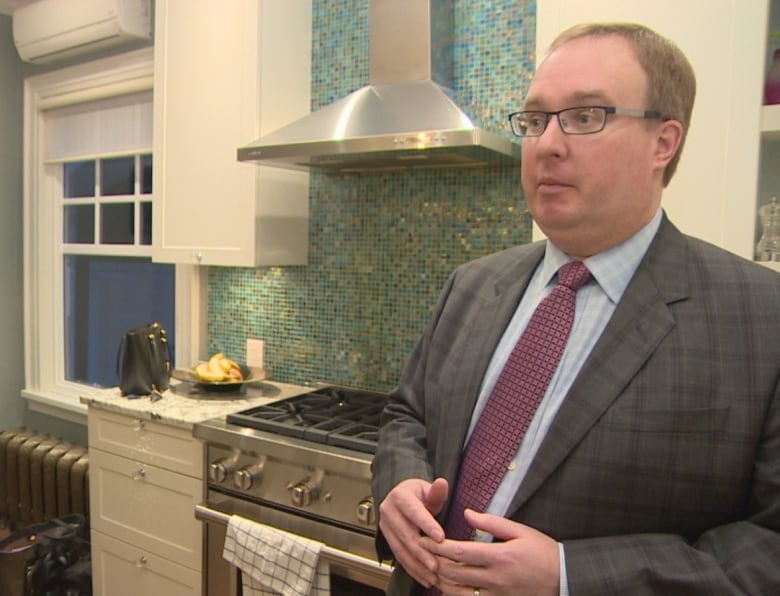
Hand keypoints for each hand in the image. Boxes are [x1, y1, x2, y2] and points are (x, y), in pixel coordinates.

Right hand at [378, 477, 449, 586]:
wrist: (401, 498)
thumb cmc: (417, 494)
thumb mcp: (427, 489)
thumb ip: (436, 490)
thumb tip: (442, 483)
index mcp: (399, 497)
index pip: (414, 512)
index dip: (427, 525)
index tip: (440, 537)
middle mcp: (388, 511)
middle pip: (405, 534)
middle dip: (421, 552)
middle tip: (436, 564)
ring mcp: (385, 527)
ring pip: (401, 549)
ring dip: (417, 565)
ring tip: (432, 576)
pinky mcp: (387, 539)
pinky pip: (399, 557)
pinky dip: (412, 569)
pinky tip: (425, 578)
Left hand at [421, 508, 559, 595]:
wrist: (564, 579)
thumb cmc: (543, 552)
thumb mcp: (520, 531)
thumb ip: (491, 523)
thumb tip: (467, 513)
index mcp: (499, 556)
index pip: (459, 552)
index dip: (437, 546)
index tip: (424, 539)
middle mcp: (495, 578)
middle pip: (453, 573)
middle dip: (433, 562)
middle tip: (420, 552)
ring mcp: (496, 595)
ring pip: (458, 592)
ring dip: (440, 581)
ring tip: (429, 568)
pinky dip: (455, 595)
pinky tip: (447, 587)